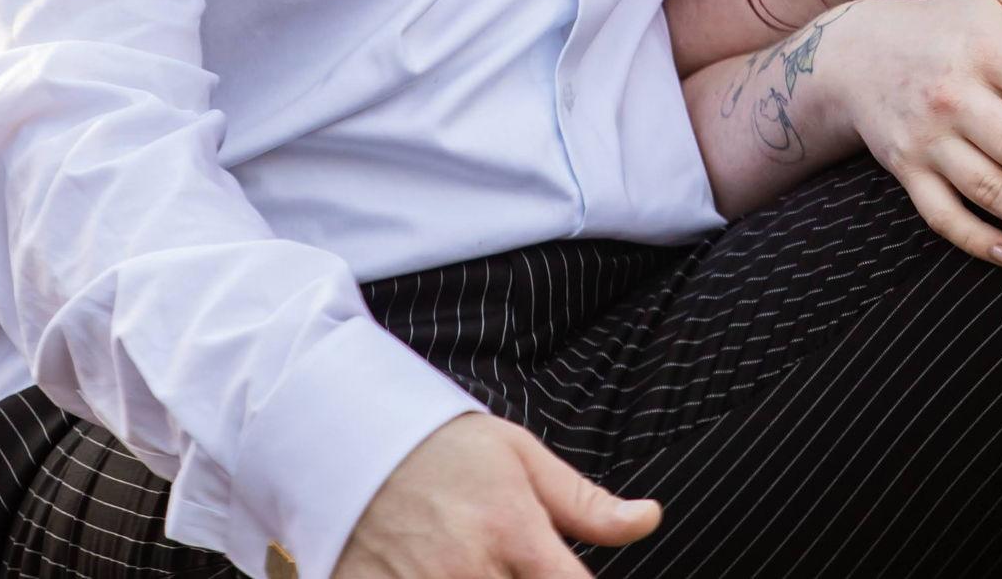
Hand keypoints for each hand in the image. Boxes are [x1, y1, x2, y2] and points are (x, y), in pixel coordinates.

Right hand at [332, 412, 659, 578]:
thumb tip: (650, 519)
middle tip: (517, 566)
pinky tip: (442, 573)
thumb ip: (586, 503)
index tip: (571, 577)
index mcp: (513, 532)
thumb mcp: (520, 457)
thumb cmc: (445, 448)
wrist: (351, 437)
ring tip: (488, 568)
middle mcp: (471, 571)